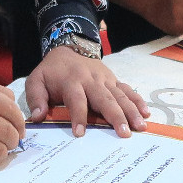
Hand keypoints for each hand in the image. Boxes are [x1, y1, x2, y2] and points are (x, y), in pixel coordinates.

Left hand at [25, 47, 149, 137]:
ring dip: (131, 111)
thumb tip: (37, 117)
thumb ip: (36, 98)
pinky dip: (137, 100)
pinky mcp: (113, 80)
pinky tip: (146, 113)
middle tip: (124, 134)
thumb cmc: (51, 71)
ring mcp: (105, 79)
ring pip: (120, 96)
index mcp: (72, 81)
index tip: (80, 134)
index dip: (78, 117)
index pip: (76, 100)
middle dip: (115, 117)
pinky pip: (127, 90)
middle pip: (105, 99)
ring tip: (140, 127)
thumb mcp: (36, 80)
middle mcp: (91, 80)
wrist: (68, 48)